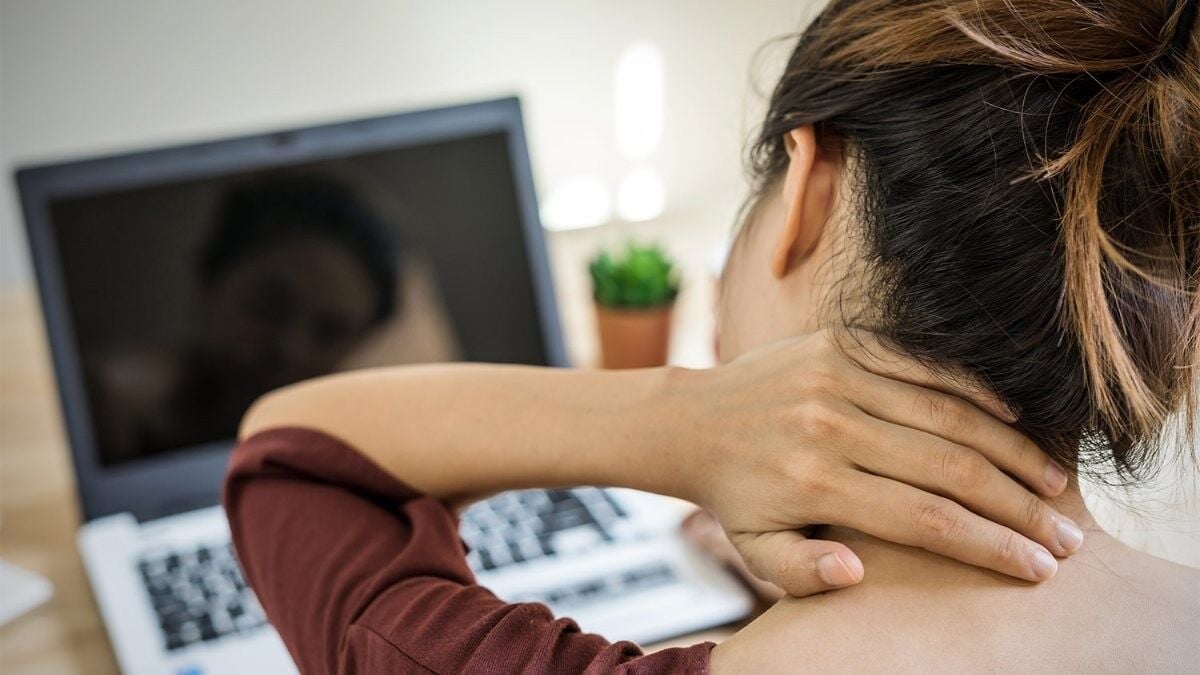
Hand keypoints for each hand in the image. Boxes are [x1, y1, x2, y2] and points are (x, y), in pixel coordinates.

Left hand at [663, 329, 1078, 596]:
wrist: (692, 420)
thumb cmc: (736, 497)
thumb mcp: (756, 550)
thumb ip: (802, 574)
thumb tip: (859, 576)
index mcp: (815, 484)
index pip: (925, 520)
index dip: (989, 544)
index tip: (1037, 566)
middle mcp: (831, 428)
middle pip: (948, 468)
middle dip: (1017, 505)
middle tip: (1065, 533)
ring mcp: (837, 378)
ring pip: (946, 414)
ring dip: (1010, 450)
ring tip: (1053, 483)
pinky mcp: (838, 343)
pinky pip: (920, 366)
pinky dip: (972, 391)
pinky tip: (1014, 420)